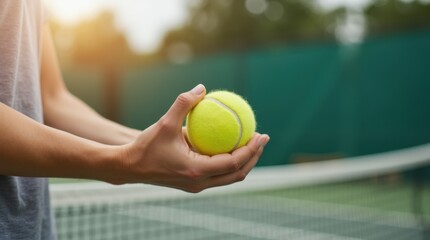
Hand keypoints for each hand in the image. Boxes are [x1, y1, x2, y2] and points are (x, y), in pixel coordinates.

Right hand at [118, 84, 269, 192]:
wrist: (129, 167)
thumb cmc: (146, 146)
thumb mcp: (164, 122)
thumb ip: (183, 103)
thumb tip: (202, 88)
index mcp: (196, 170)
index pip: (233, 162)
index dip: (251, 149)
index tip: (261, 134)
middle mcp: (200, 183)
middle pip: (237, 174)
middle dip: (254, 157)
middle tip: (261, 137)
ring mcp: (197, 186)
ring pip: (230, 178)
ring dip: (244, 162)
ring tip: (250, 142)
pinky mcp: (193, 184)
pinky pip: (219, 175)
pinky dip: (229, 163)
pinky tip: (230, 146)